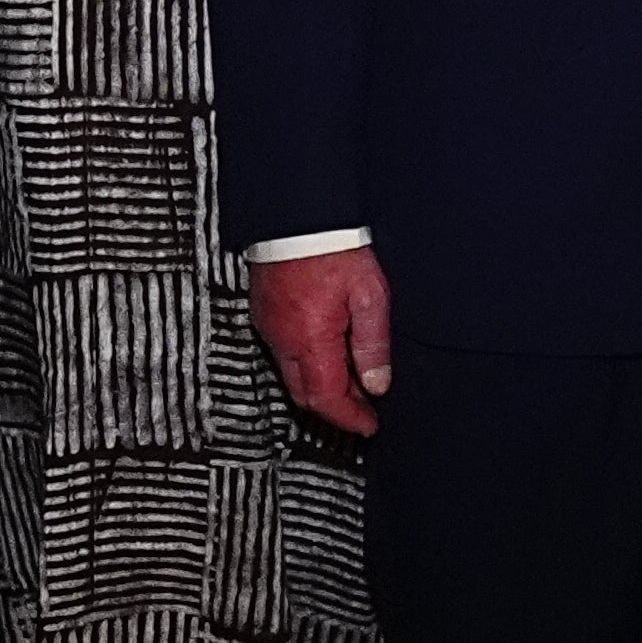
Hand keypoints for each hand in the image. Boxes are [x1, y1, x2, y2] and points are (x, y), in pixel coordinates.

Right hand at [249, 247, 394, 438]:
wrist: (298, 216)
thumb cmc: (334, 248)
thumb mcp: (370, 296)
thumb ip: (373, 344)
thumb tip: (377, 384)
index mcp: (311, 340)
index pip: (327, 398)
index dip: (349, 419)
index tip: (369, 426)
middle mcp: (283, 340)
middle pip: (305, 395)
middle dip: (334, 409)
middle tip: (363, 409)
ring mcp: (270, 327)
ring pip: (293, 376)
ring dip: (321, 386)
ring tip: (353, 382)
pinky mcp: (264, 313)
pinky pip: (283, 353)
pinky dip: (307, 364)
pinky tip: (329, 354)